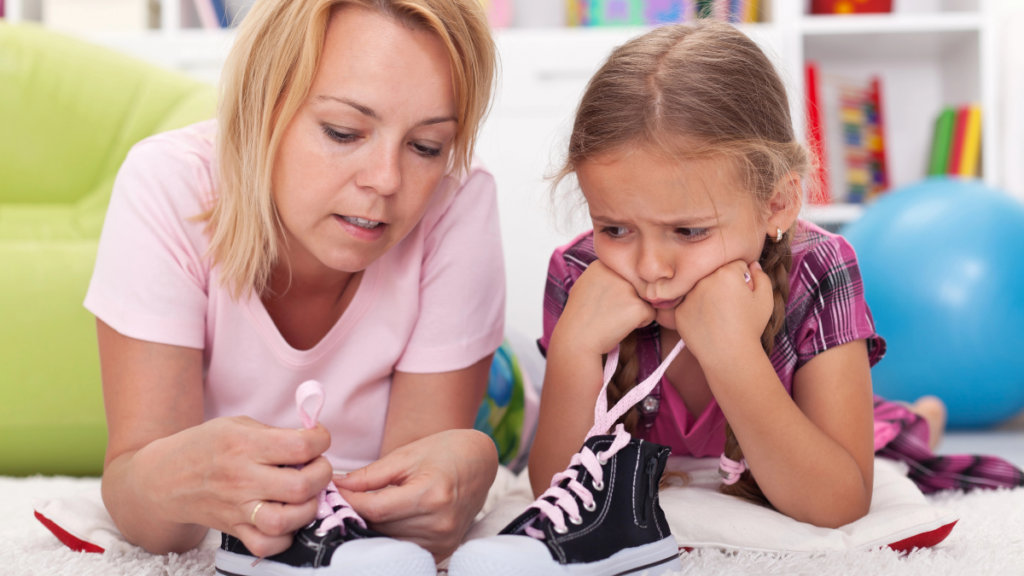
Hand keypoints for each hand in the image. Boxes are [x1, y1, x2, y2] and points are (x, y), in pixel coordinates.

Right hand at [130, 416, 333, 556]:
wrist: (165, 479)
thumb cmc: (206, 446)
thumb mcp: (238, 425)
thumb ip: (275, 432)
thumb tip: (313, 439)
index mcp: (245, 445)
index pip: (300, 446)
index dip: (321, 440)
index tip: (319, 439)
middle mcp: (243, 478)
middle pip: (300, 486)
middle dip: (322, 475)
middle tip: (317, 468)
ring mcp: (238, 508)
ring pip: (285, 520)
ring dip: (308, 508)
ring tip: (306, 495)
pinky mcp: (234, 529)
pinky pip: (266, 545)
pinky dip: (285, 537)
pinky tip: (288, 519)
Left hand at [334, 429, 497, 561]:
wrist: (480, 461)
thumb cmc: (445, 451)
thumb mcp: (406, 455)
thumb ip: (370, 475)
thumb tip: (336, 485)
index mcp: (431, 495)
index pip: (375, 509)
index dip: (349, 502)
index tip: (331, 492)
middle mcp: (439, 523)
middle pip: (380, 528)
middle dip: (356, 514)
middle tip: (339, 501)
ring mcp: (444, 540)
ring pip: (389, 541)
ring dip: (371, 528)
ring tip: (360, 509)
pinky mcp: (444, 549)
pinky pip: (405, 548)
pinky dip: (390, 536)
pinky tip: (383, 521)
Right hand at [555, 259, 655, 356]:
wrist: (575, 342)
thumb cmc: (579, 318)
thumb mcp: (585, 286)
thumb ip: (604, 276)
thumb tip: (624, 274)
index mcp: (602, 264)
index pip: (623, 274)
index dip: (616, 290)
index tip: (600, 301)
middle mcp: (616, 272)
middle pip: (636, 284)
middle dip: (627, 298)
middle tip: (606, 312)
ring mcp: (628, 288)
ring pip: (645, 298)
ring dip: (633, 309)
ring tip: (613, 319)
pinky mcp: (637, 307)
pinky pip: (651, 313)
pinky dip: (640, 323)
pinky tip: (620, 327)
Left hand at [673, 260, 772, 364]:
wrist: (730, 356)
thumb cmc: (750, 327)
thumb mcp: (766, 300)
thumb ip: (761, 277)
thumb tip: (752, 265)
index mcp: (727, 272)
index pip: (735, 265)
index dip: (742, 278)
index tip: (743, 293)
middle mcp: (704, 280)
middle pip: (715, 274)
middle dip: (723, 284)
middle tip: (730, 305)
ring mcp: (688, 295)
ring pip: (700, 288)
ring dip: (707, 295)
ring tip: (718, 316)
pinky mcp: (679, 311)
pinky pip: (688, 304)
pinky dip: (696, 311)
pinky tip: (707, 323)